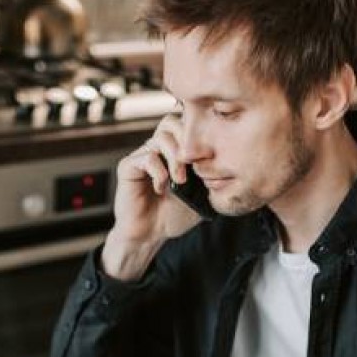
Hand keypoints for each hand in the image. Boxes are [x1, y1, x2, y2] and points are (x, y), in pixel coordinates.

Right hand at [102, 115, 201, 280]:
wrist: (150, 234)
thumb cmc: (174, 215)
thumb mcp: (201, 193)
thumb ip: (210, 174)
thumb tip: (228, 156)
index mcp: (173, 151)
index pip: (185, 124)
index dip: (198, 135)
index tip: (208, 159)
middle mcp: (156, 149)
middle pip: (171, 121)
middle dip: (187, 142)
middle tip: (194, 166)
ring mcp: (142, 156)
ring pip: (161, 137)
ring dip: (175, 158)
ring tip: (180, 181)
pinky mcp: (128, 167)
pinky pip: (147, 157)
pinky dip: (159, 172)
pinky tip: (161, 188)